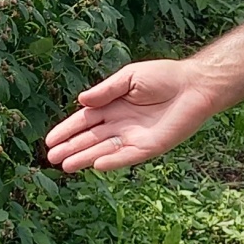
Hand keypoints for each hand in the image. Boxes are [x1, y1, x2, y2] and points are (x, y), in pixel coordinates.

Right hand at [44, 60, 223, 171]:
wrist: (194, 85)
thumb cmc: (163, 77)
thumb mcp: (129, 78)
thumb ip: (106, 90)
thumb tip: (80, 101)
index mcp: (113, 106)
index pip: (84, 121)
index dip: (67, 130)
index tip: (49, 140)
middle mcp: (121, 124)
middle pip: (90, 138)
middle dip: (71, 148)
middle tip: (51, 159)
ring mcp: (134, 137)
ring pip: (104, 150)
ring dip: (85, 158)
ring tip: (65, 166)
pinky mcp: (150, 147)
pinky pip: (128, 156)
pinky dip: (113, 161)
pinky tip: (96, 165)